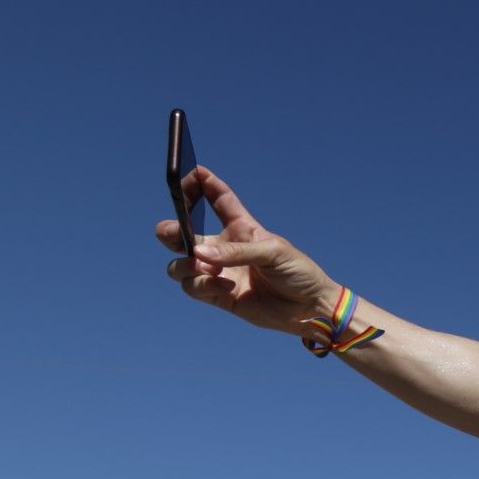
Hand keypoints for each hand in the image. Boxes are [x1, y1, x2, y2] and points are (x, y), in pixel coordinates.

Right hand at [157, 168, 341, 336]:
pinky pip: (193, 287)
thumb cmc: (298, 271)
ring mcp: (219, 271)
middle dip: (169, 230)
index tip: (189, 170)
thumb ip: (236, 251)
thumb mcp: (272, 252)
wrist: (309, 308)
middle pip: (181, 232)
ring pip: (180, 264)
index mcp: (241, 227)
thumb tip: (198, 252)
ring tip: (208, 269)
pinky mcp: (218, 295)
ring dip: (186, 265)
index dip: (201, 182)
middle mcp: (224, 247)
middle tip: (175, 234)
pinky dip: (203, 286)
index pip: (216, 198)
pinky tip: (228, 287)